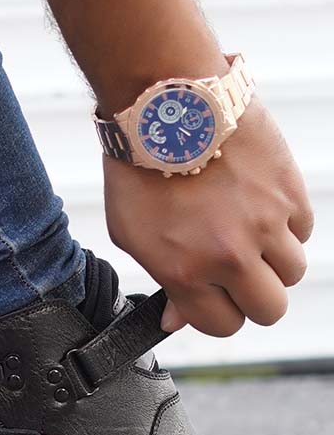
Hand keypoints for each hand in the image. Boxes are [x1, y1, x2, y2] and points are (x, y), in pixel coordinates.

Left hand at [103, 98, 313, 335]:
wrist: (167, 108)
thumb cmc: (139, 171)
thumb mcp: (132, 235)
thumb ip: (163, 281)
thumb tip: (175, 321)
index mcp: (186, 271)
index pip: (222, 325)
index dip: (216, 315)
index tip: (210, 298)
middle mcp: (231, 255)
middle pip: (269, 309)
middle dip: (252, 298)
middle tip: (234, 276)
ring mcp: (266, 224)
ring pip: (292, 272)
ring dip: (273, 263)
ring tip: (245, 236)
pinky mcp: (289, 193)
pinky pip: (302, 230)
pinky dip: (285, 228)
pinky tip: (256, 208)